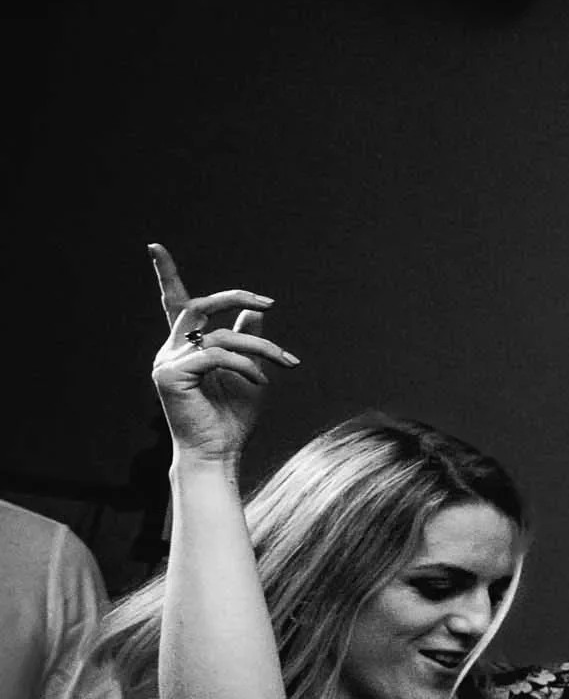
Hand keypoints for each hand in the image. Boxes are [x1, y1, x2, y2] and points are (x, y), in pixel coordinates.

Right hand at [148, 244, 299, 463]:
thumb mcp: (249, 370)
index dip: (165, 274)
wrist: (220, 452)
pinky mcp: (170, 375)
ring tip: (283, 363)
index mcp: (185, 348)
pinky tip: (260, 382)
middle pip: (199, 307)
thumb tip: (256, 311)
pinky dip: (246, 365)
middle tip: (269, 302)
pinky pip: (217, 355)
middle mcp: (170, 351)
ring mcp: (166, 362)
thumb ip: (248, 338)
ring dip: (260, 346)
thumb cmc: (232, 418)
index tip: (154, 246)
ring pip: (219, 334)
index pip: (175, 304)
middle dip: (236, 297)